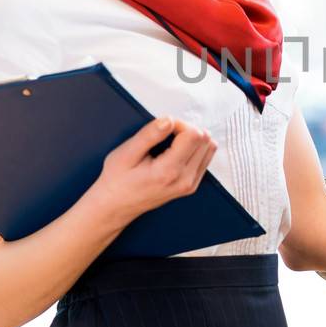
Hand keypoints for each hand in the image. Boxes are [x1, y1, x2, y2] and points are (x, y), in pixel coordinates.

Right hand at [91, 116, 216, 225]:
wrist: (116, 205)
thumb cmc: (117, 179)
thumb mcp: (127, 153)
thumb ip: (150, 135)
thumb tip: (169, 120)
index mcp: (169, 171)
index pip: (194, 135)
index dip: (180, 124)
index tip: (163, 127)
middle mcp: (185, 179)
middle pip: (205, 140)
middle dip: (187, 129)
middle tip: (165, 133)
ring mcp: (190, 184)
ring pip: (209, 148)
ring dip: (193, 138)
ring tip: (170, 142)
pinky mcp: (191, 185)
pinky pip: (205, 159)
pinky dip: (194, 149)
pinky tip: (176, 151)